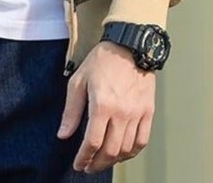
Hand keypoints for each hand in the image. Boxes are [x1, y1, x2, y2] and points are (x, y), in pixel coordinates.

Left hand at [57, 41, 155, 172]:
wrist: (129, 45)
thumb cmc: (102, 60)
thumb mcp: (79, 81)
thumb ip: (71, 111)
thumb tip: (63, 135)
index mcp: (102, 105)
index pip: (92, 142)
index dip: (84, 158)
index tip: (79, 164)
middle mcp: (121, 113)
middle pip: (110, 151)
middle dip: (97, 164)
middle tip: (89, 166)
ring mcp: (137, 113)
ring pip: (126, 149)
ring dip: (113, 160)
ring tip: (103, 160)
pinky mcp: (148, 112)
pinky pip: (142, 141)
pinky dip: (132, 152)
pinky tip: (122, 152)